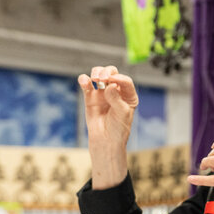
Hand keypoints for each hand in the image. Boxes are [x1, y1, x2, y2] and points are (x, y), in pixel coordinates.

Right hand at [78, 66, 138, 188]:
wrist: (105, 140)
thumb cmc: (118, 128)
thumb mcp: (122, 114)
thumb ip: (116, 99)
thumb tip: (110, 85)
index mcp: (128, 95)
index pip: (126, 81)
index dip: (119, 78)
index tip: (113, 81)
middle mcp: (116, 91)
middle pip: (112, 73)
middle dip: (107, 72)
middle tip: (103, 79)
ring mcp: (103, 93)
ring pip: (99, 74)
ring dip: (97, 72)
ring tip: (96, 79)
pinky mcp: (90, 97)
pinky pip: (87, 84)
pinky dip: (84, 80)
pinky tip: (85, 82)